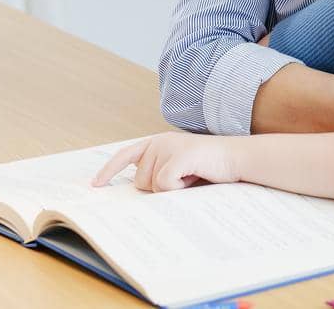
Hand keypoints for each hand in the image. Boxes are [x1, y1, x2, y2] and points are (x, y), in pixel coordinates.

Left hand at [90, 132, 241, 192]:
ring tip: (191, 177)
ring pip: (151, 186)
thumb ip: (159, 171)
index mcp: (157, 142)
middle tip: (183, 179)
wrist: (237, 159)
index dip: (109, 170)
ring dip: (171, 189)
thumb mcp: (179, 167)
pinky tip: (194, 178)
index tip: (96, 185)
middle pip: (139, 181)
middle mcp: (159, 141)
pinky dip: (178, 189)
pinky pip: (164, 185)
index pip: (125, 155)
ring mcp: (167, 147)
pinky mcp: (177, 157)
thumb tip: (137, 191)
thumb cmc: (210, 167)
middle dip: (158, 189)